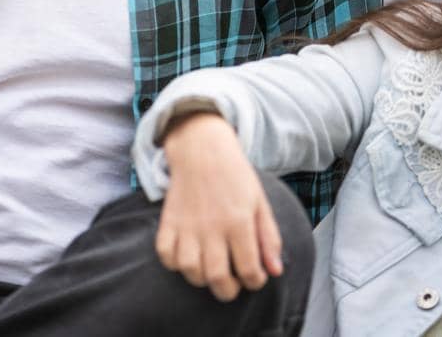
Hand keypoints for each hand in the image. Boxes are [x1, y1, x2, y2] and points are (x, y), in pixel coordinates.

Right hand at [154, 113, 283, 301]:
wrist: (202, 149)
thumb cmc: (235, 176)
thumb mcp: (260, 202)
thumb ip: (269, 238)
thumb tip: (275, 271)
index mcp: (239, 221)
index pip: (249, 270)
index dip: (255, 282)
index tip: (254, 277)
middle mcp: (212, 227)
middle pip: (217, 278)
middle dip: (228, 291)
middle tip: (233, 284)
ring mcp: (187, 225)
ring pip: (190, 271)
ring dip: (202, 278)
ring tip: (211, 269)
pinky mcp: (168, 222)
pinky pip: (166, 256)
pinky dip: (175, 264)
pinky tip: (188, 256)